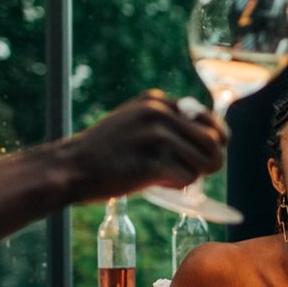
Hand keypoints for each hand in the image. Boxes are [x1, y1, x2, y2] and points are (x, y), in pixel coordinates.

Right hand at [47, 91, 226, 200]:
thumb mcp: (136, 123)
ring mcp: (155, 137)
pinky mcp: (151, 163)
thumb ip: (167, 125)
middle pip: (213, 140)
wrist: (71, 167)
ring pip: (204, 160)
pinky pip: (187, 178)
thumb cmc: (106, 151)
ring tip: (171, 178)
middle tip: (197, 173)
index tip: (211, 152)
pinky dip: (178, 186)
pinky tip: (158, 183)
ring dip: (194, 175)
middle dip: (212, 161)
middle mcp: (159, 113)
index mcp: (157, 100)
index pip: (209, 119)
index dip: (216, 139)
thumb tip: (211, 141)